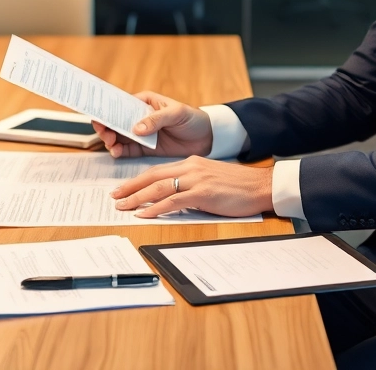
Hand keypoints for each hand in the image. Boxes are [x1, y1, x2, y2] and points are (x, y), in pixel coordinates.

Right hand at [93, 90, 213, 157]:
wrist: (206, 138)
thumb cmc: (193, 119)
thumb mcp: (176, 113)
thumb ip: (156, 119)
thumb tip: (136, 128)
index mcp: (144, 102)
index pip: (121, 104)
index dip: (107, 109)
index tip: (99, 116)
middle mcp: (139, 117)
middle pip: (115, 121)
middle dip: (106, 127)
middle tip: (106, 134)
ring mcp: (140, 134)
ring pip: (117, 136)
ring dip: (110, 140)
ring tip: (112, 145)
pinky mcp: (144, 148)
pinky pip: (126, 150)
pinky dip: (119, 151)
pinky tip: (117, 152)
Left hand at [110, 155, 272, 218]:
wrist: (260, 186)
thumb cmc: (239, 186)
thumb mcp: (211, 178)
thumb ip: (193, 183)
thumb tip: (175, 197)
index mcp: (192, 163)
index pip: (158, 170)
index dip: (139, 179)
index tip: (125, 188)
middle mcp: (191, 168)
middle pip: (153, 176)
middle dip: (131, 187)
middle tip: (115, 197)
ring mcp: (196, 180)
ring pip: (159, 187)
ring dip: (138, 198)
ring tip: (123, 206)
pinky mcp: (203, 193)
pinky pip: (173, 201)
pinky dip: (156, 207)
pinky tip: (144, 213)